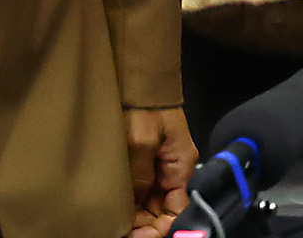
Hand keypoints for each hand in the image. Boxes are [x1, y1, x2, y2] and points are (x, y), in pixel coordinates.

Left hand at [125, 107, 194, 236]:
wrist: (141, 80)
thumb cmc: (145, 103)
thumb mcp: (141, 141)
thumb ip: (141, 175)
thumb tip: (138, 202)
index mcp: (181, 163)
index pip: (180, 208)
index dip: (161, 226)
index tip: (140, 233)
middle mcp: (176, 167)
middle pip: (167, 208)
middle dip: (148, 224)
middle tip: (125, 231)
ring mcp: (163, 164)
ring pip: (155, 201)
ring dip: (140, 215)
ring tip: (120, 223)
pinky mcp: (151, 160)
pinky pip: (147, 189)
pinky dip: (136, 202)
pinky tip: (122, 207)